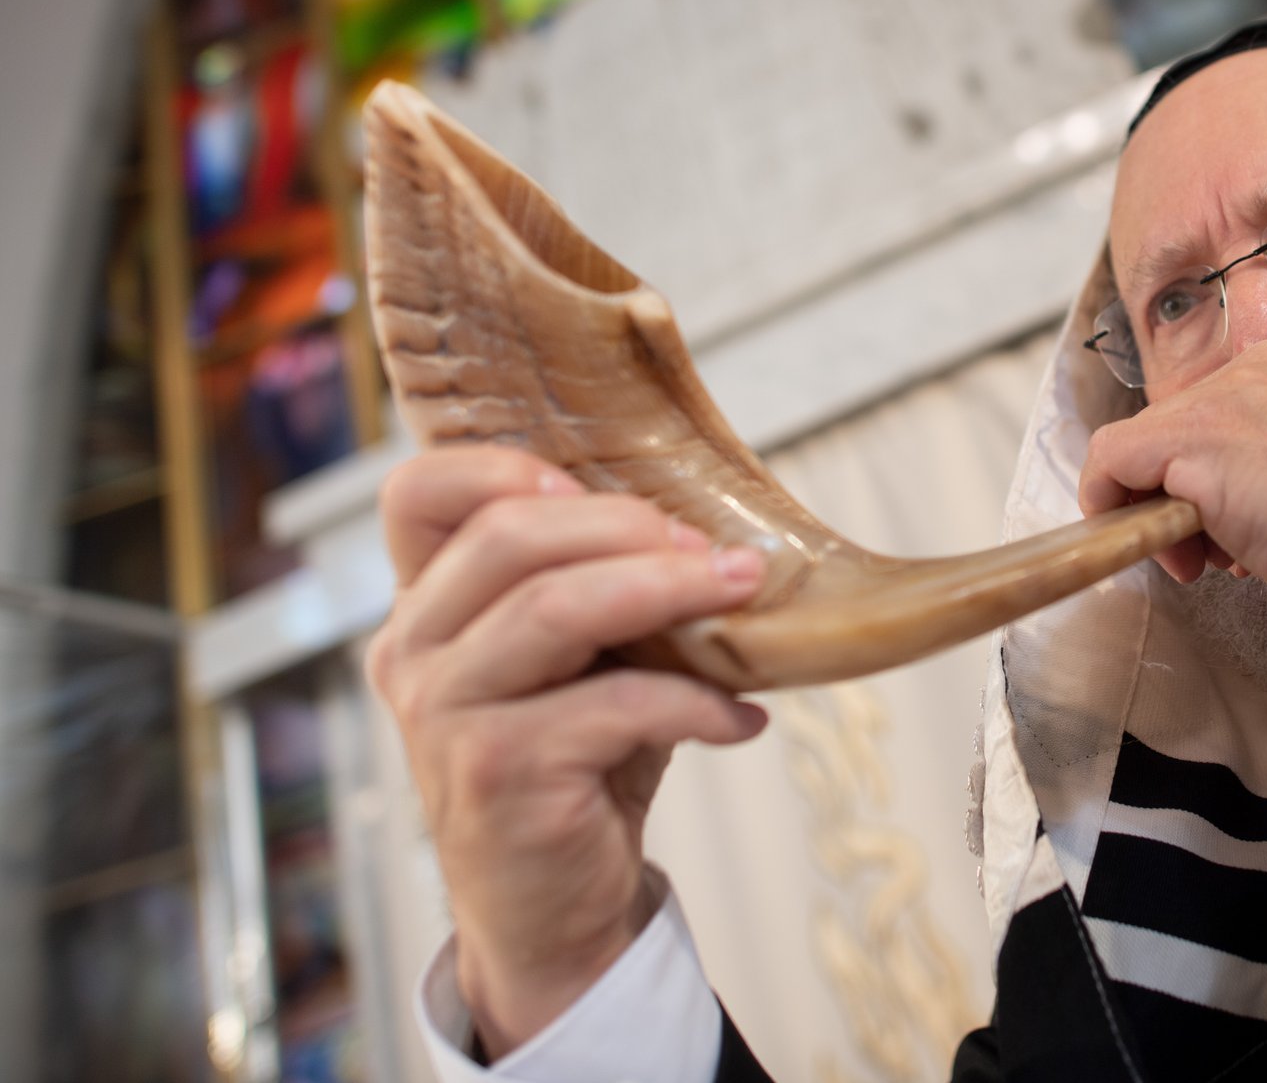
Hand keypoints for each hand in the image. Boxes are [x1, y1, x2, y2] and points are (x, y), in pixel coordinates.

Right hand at [365, 446, 767, 1057]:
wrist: (550, 908)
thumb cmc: (572, 767)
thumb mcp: (578, 667)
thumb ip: (605, 593)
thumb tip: (720, 534)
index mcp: (426, 609)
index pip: (417, 494)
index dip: (501, 466)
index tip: (592, 485)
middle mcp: (415, 651)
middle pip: (509, 535)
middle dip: (630, 527)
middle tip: (717, 552)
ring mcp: (446, 713)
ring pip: (556, 607)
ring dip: (669, 590)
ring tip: (742, 595)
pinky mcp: (497, 771)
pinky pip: (614, 704)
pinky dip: (696, 702)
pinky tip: (741, 718)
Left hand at [1078, 341, 1266, 612]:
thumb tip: (1231, 510)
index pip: (1217, 422)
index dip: (1214, 485)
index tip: (1239, 537)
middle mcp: (1251, 371)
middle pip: (1176, 438)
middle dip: (1186, 506)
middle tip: (1219, 559)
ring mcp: (1218, 401)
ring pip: (1142, 452)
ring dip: (1165, 516)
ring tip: (1218, 562)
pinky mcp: (1187, 438)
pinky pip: (1109, 461)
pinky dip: (1112, 506)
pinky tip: (1168, 552)